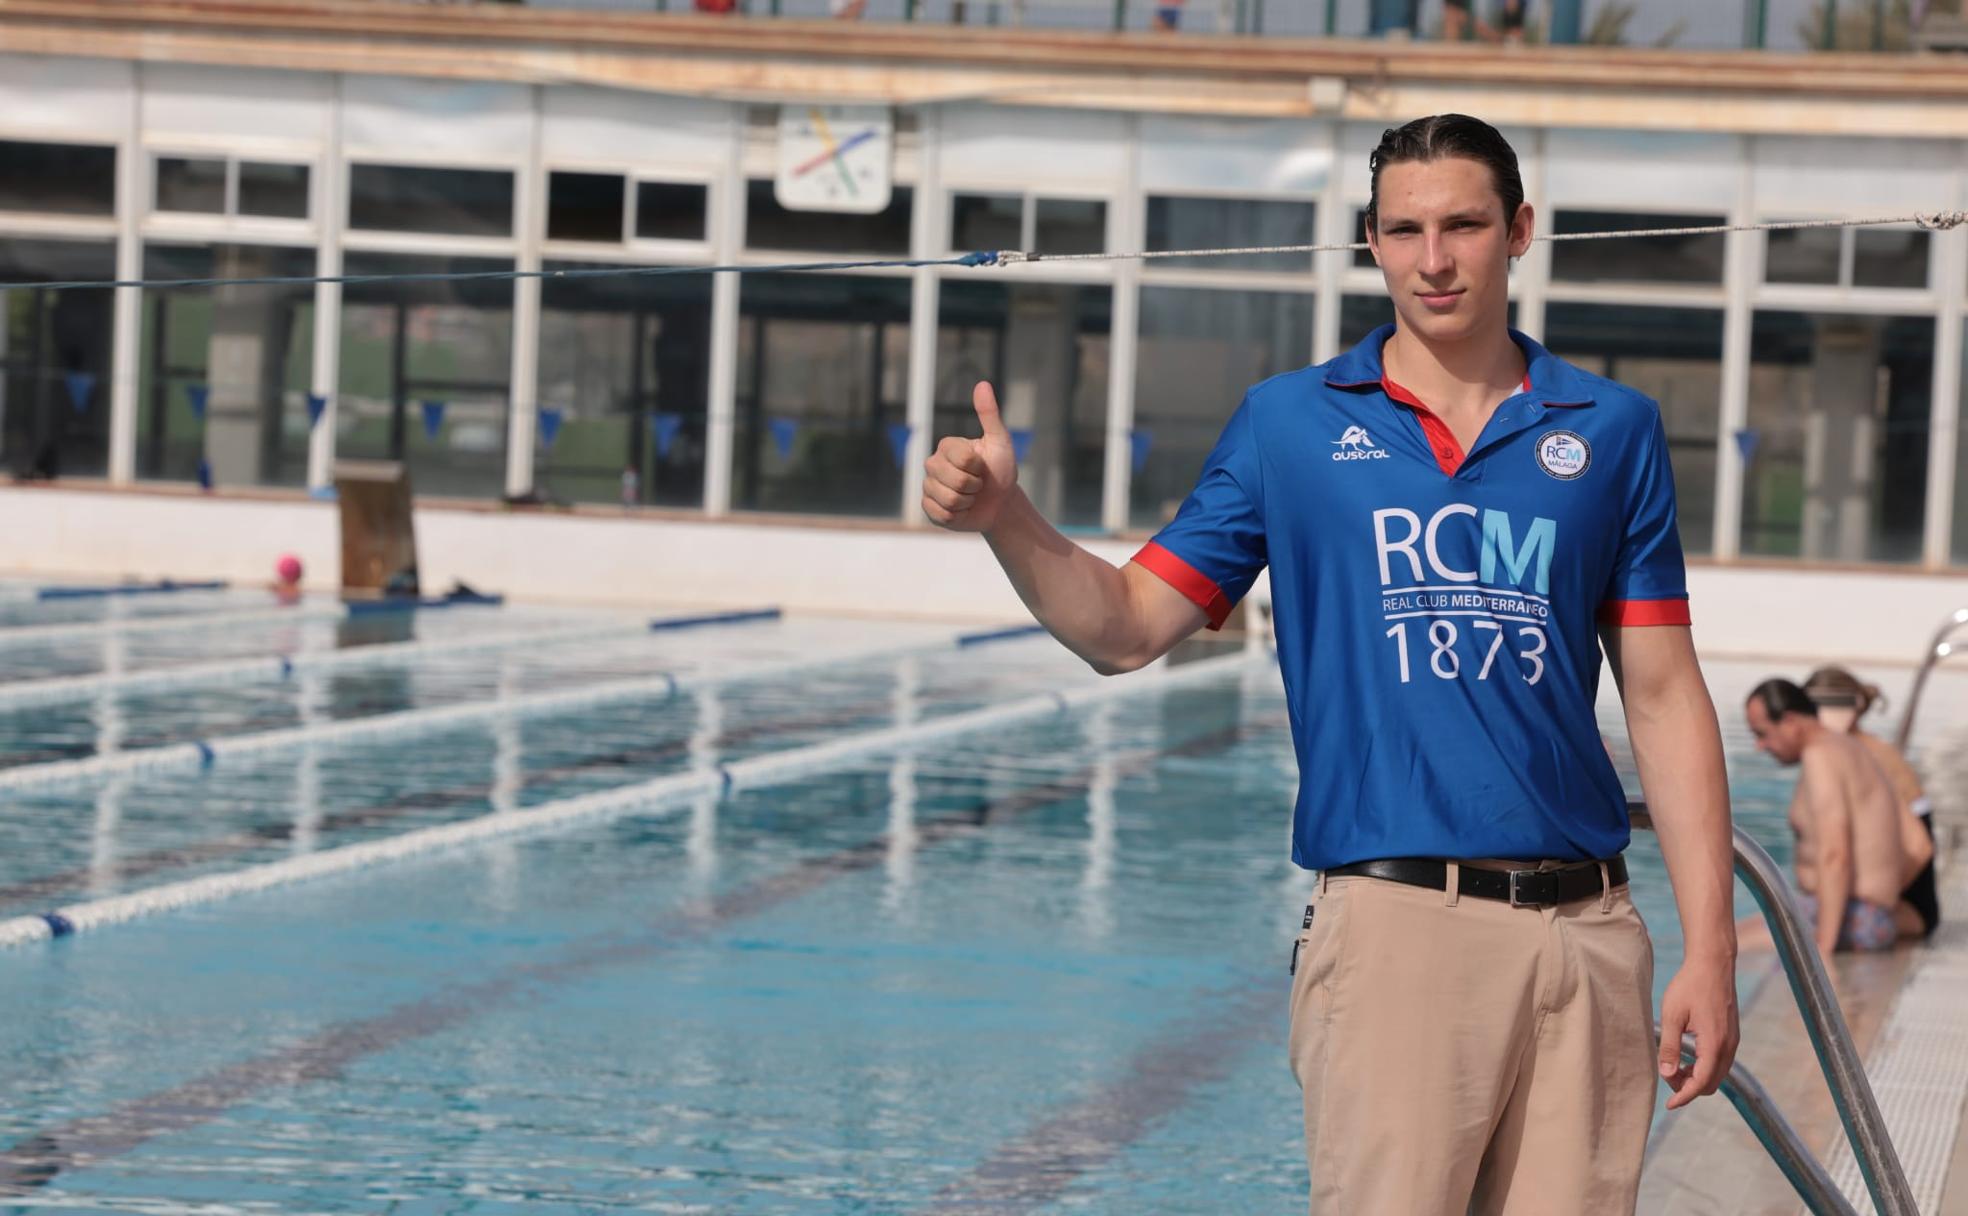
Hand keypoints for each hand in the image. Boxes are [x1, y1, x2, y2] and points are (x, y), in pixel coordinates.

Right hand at [921, 381, 1017, 532]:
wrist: (1000, 503)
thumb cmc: (1000, 470)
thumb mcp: (1000, 441)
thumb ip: (989, 414)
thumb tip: (983, 384)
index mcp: (946, 446)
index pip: (963, 459)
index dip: (979, 468)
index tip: (983, 467)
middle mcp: (932, 464)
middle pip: (956, 480)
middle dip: (975, 486)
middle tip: (978, 485)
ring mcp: (928, 486)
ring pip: (950, 499)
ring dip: (968, 502)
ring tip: (970, 497)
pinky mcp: (928, 508)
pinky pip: (941, 514)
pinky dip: (958, 516)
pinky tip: (961, 510)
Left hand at [1657, 954, 1739, 1109]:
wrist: (1713, 964)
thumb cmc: (1690, 986)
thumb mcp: (1672, 1015)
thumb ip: (1669, 1046)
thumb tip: (1666, 1073)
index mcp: (1714, 1044)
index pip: (1701, 1083)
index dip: (1684, 1096)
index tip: (1669, 1105)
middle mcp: (1728, 1046)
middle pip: (1711, 1083)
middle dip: (1688, 1088)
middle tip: (1666, 1076)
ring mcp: (1733, 1041)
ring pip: (1717, 1074)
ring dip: (1697, 1078)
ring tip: (1673, 1067)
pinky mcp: (1732, 1035)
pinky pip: (1720, 1062)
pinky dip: (1704, 1067)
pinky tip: (1687, 1057)